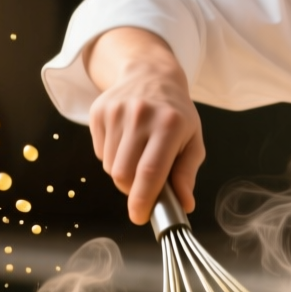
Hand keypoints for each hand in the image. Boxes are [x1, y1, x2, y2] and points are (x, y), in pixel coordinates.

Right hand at [84, 28, 206, 224]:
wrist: (150, 74)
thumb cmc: (176, 114)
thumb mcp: (192, 140)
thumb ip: (187, 174)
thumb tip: (184, 204)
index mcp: (169, 124)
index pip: (150, 171)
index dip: (143, 199)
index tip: (140, 217)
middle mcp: (141, 115)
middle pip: (123, 174)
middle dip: (132, 190)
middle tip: (144, 186)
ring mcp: (116, 111)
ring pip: (110, 166)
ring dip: (123, 173)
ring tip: (138, 156)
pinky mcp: (98, 112)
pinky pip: (100, 152)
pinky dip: (112, 157)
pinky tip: (126, 142)